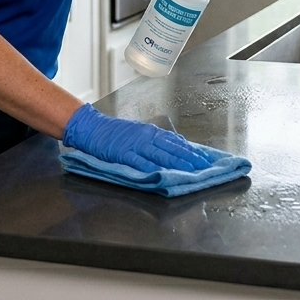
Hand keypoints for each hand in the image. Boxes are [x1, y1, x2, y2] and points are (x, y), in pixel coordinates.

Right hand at [62, 104, 210, 172]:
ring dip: (177, 163)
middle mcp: (147, 137)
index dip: (192, 151)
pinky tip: (162, 173)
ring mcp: (136, 145)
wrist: (93, 128)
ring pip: (161, 155)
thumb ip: (157, 140)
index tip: (205, 159)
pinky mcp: (124, 154)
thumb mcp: (140, 132)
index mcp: (152, 132)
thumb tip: (178, 145)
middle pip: (173, 149)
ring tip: (191, 171)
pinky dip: (152, 168)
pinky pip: (140, 162)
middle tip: (205, 167)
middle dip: (190, 159)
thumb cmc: (116, 132)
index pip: (177, 142)